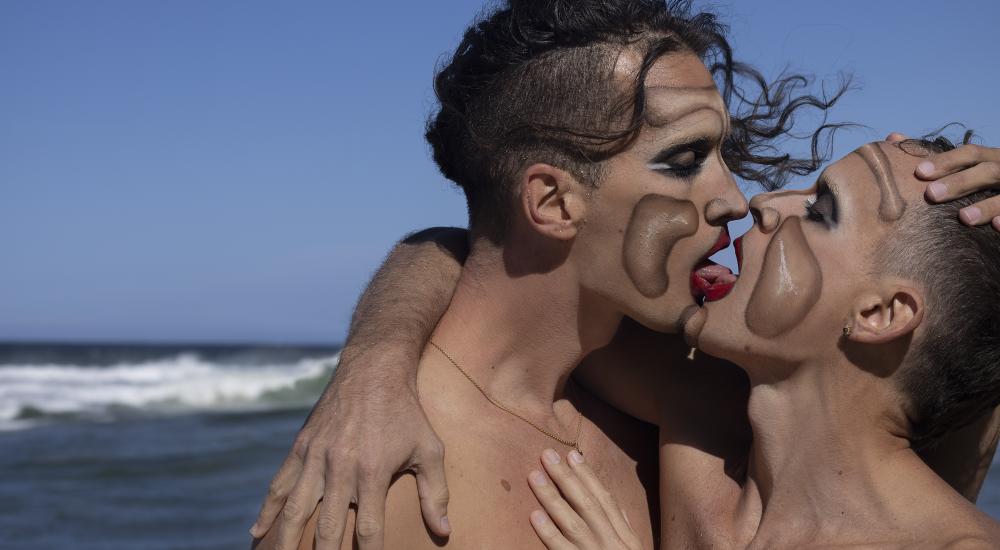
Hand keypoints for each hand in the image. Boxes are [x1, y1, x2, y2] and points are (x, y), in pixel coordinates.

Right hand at [249, 347, 450, 549]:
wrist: (374, 369)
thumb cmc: (407, 412)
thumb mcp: (430, 449)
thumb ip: (436, 492)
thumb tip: (444, 531)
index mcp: (373, 471)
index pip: (368, 529)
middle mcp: (340, 467)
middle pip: (326, 528)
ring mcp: (316, 457)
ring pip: (295, 510)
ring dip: (284, 541)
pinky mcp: (301, 446)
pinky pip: (279, 484)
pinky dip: (267, 510)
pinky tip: (256, 532)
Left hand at [527, 449, 641, 549]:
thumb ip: (623, 529)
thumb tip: (613, 505)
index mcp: (624, 537)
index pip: (605, 499)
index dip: (588, 476)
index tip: (572, 455)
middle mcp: (611, 544)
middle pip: (587, 504)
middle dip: (566, 478)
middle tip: (546, 455)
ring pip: (571, 522)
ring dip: (551, 497)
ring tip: (534, 476)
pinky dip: (548, 532)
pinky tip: (534, 515)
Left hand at [886, 132, 999, 231]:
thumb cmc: (982, 182)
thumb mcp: (967, 165)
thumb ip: (934, 156)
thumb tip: (893, 138)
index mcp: (992, 158)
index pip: (971, 153)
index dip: (947, 161)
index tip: (919, 171)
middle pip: (988, 171)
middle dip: (960, 182)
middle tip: (931, 194)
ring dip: (986, 206)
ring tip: (963, 218)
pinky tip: (997, 227)